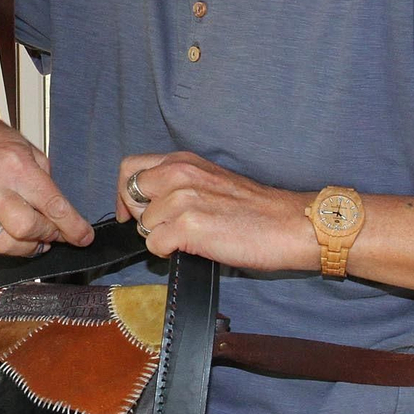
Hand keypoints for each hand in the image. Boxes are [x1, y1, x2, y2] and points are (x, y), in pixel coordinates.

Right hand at [0, 103, 94, 256]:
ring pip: (7, 243)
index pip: (51, 204)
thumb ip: (44, 179)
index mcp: (17, 166)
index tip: (84, 237)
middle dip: (49, 235)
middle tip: (57, 232)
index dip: (72, 226)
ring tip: (38, 237)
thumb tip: (58, 209)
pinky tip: (18, 236)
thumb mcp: (26, 148)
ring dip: (29, 246)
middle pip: (28, 228)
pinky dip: (10, 243)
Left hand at [117, 152, 314, 270]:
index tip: (128, 213)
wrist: (289, 224)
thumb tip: (150, 205)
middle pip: (129, 195)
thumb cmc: (255, 209)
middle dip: (140, 217)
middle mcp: (178, 174)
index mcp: (183, 161)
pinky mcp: (188, 226)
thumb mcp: (210, 181)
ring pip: (143, 225)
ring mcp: (182, 199)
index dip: (124, 193)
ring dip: (159, 237)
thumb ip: (178, 184)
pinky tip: (192, 248)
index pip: (131, 168)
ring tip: (189, 239)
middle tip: (164, 230)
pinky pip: (154, 246)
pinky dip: (168, 253)